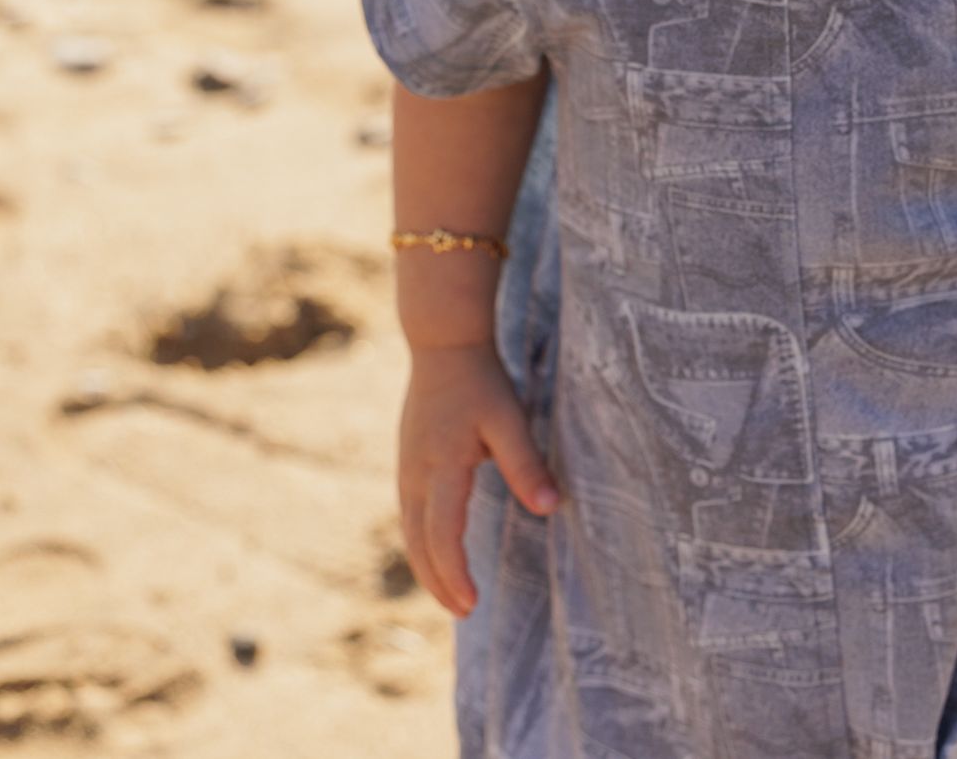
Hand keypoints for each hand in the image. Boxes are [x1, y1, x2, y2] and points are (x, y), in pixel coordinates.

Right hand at [397, 341, 560, 614]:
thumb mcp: (509, 420)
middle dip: (438, 582)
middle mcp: (416, 475)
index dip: (455, 574)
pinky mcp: (407, 462)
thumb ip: (526, 464)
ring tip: (450, 595)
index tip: (472, 604)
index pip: (442, 535)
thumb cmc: (480, 381)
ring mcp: (406, 468)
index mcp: (441, 468)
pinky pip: (409, 514)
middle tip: (464, 612)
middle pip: (419, 543)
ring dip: (427, 566)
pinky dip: (421, 542)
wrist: (442, 343)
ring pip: (410, 531)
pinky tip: (435, 552)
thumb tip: (550, 507)